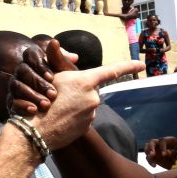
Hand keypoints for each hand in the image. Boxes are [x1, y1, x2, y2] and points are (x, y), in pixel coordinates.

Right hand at [8, 39, 76, 116]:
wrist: (63, 105)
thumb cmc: (66, 83)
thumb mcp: (66, 72)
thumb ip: (62, 61)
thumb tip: (66, 52)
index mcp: (35, 59)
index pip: (30, 54)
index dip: (39, 66)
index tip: (51, 78)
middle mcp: (22, 70)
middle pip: (22, 70)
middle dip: (37, 83)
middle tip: (52, 94)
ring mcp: (16, 85)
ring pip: (16, 86)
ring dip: (31, 95)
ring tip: (46, 105)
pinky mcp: (12, 101)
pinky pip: (12, 101)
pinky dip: (22, 106)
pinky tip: (34, 111)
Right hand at [27, 58, 142, 149]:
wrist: (36, 130)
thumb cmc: (40, 99)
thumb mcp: (49, 74)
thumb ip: (59, 59)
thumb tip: (61, 47)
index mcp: (85, 81)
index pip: (112, 70)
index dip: (127, 66)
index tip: (141, 64)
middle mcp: (92, 97)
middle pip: (90, 89)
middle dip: (79, 91)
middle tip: (60, 95)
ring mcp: (90, 113)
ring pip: (86, 104)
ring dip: (75, 105)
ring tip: (57, 108)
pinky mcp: (86, 127)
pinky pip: (83, 117)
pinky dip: (73, 117)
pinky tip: (60, 118)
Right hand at [144, 136, 176, 168]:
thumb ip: (175, 152)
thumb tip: (167, 152)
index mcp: (170, 141)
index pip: (162, 141)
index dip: (162, 147)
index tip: (164, 155)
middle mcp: (161, 144)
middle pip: (152, 142)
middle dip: (151, 147)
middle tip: (152, 154)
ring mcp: (156, 150)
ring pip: (147, 148)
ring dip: (148, 154)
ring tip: (152, 159)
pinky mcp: (154, 157)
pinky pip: (148, 157)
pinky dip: (150, 161)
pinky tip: (154, 166)